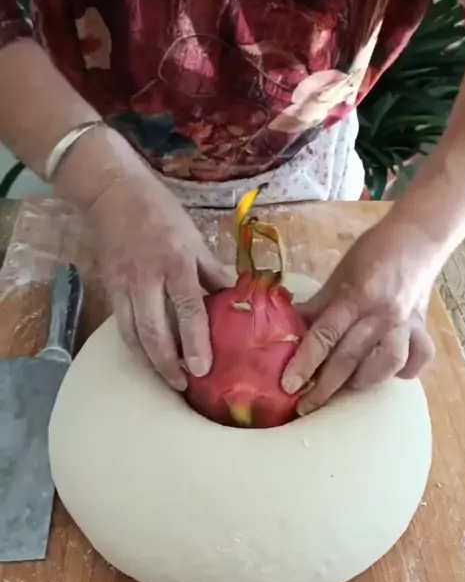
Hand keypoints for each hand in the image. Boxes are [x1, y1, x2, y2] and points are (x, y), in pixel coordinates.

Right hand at [86, 165, 229, 389]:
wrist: (113, 195)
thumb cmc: (161, 214)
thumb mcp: (195, 238)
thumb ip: (213, 272)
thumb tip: (237, 299)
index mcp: (176, 262)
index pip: (188, 308)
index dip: (196, 341)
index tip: (203, 368)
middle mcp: (148, 279)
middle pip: (155, 331)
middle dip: (168, 363)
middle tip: (184, 386)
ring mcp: (125, 286)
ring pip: (134, 335)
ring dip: (150, 362)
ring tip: (169, 380)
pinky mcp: (110, 290)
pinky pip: (122, 327)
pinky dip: (135, 348)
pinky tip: (149, 360)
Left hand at [282, 221, 436, 413]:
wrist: (417, 238)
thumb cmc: (372, 253)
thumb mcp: (339, 274)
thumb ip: (317, 305)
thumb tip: (286, 328)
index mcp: (357, 296)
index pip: (326, 335)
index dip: (305, 362)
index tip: (288, 385)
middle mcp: (383, 315)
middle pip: (350, 358)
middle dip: (324, 387)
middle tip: (304, 406)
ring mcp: (407, 325)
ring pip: (386, 365)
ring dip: (362, 381)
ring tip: (344, 388)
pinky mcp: (423, 330)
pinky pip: (416, 361)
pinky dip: (402, 373)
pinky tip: (385, 374)